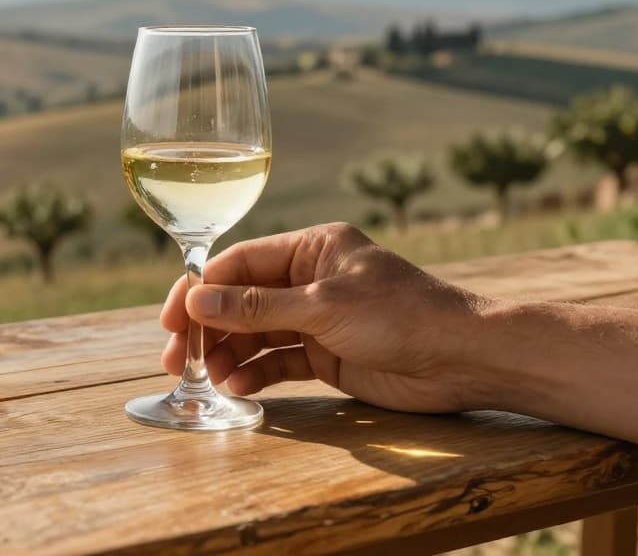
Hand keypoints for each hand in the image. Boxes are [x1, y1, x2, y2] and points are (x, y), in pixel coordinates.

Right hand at [160, 223, 494, 412]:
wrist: (464, 360)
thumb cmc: (402, 316)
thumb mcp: (324, 307)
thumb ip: (258, 306)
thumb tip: (197, 300)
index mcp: (312, 248)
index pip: (239, 263)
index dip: (200, 289)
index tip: (172, 319)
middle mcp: (310, 279)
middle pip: (241, 300)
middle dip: (208, 328)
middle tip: (178, 358)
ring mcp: (317, 318)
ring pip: (256, 333)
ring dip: (229, 354)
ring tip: (208, 378)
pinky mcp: (327, 354)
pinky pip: (278, 361)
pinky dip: (257, 373)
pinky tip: (239, 388)